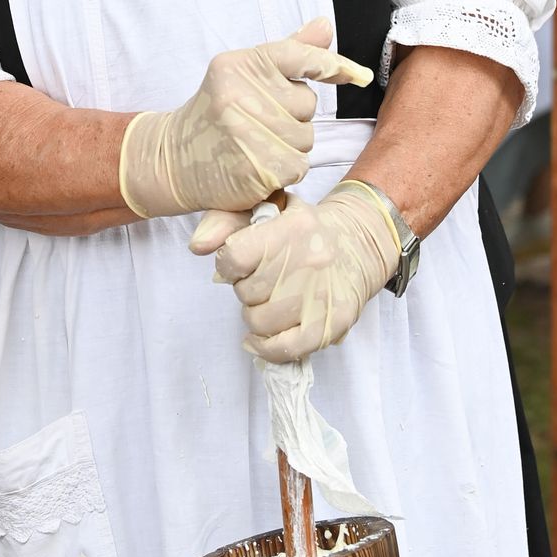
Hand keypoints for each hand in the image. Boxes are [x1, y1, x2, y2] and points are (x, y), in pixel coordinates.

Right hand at [118, 18, 372, 218]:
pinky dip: (285, 171)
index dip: (334, 65)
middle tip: (260, 125)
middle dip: (294, 117)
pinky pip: (298, 166)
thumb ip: (286, 54)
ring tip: (257, 146)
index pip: (300, 56)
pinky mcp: (255, 169)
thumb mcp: (241, 76)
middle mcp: (241, 95)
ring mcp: (247, 134)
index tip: (360, 76)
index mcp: (239, 65)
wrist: (172, 160)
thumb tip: (325, 26)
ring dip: (291, 146)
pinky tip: (260, 167)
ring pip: (306, 138)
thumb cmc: (214, 115)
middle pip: (308, 104)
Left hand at [190, 184, 400, 362]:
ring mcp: (322, 295)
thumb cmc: (304, 229)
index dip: (229, 266)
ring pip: (259, 322)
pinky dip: (266, 347)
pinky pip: (284, 348)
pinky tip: (261, 339)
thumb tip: (197, 246)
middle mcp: (309, 262)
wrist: (359, 243)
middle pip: (246, 293)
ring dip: (257, 316)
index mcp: (292, 228)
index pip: (234, 258)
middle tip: (263, 282)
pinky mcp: (333, 322)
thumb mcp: (268, 208)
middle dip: (247, 289)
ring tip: (272, 301)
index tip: (240, 264)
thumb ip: (227, 220)